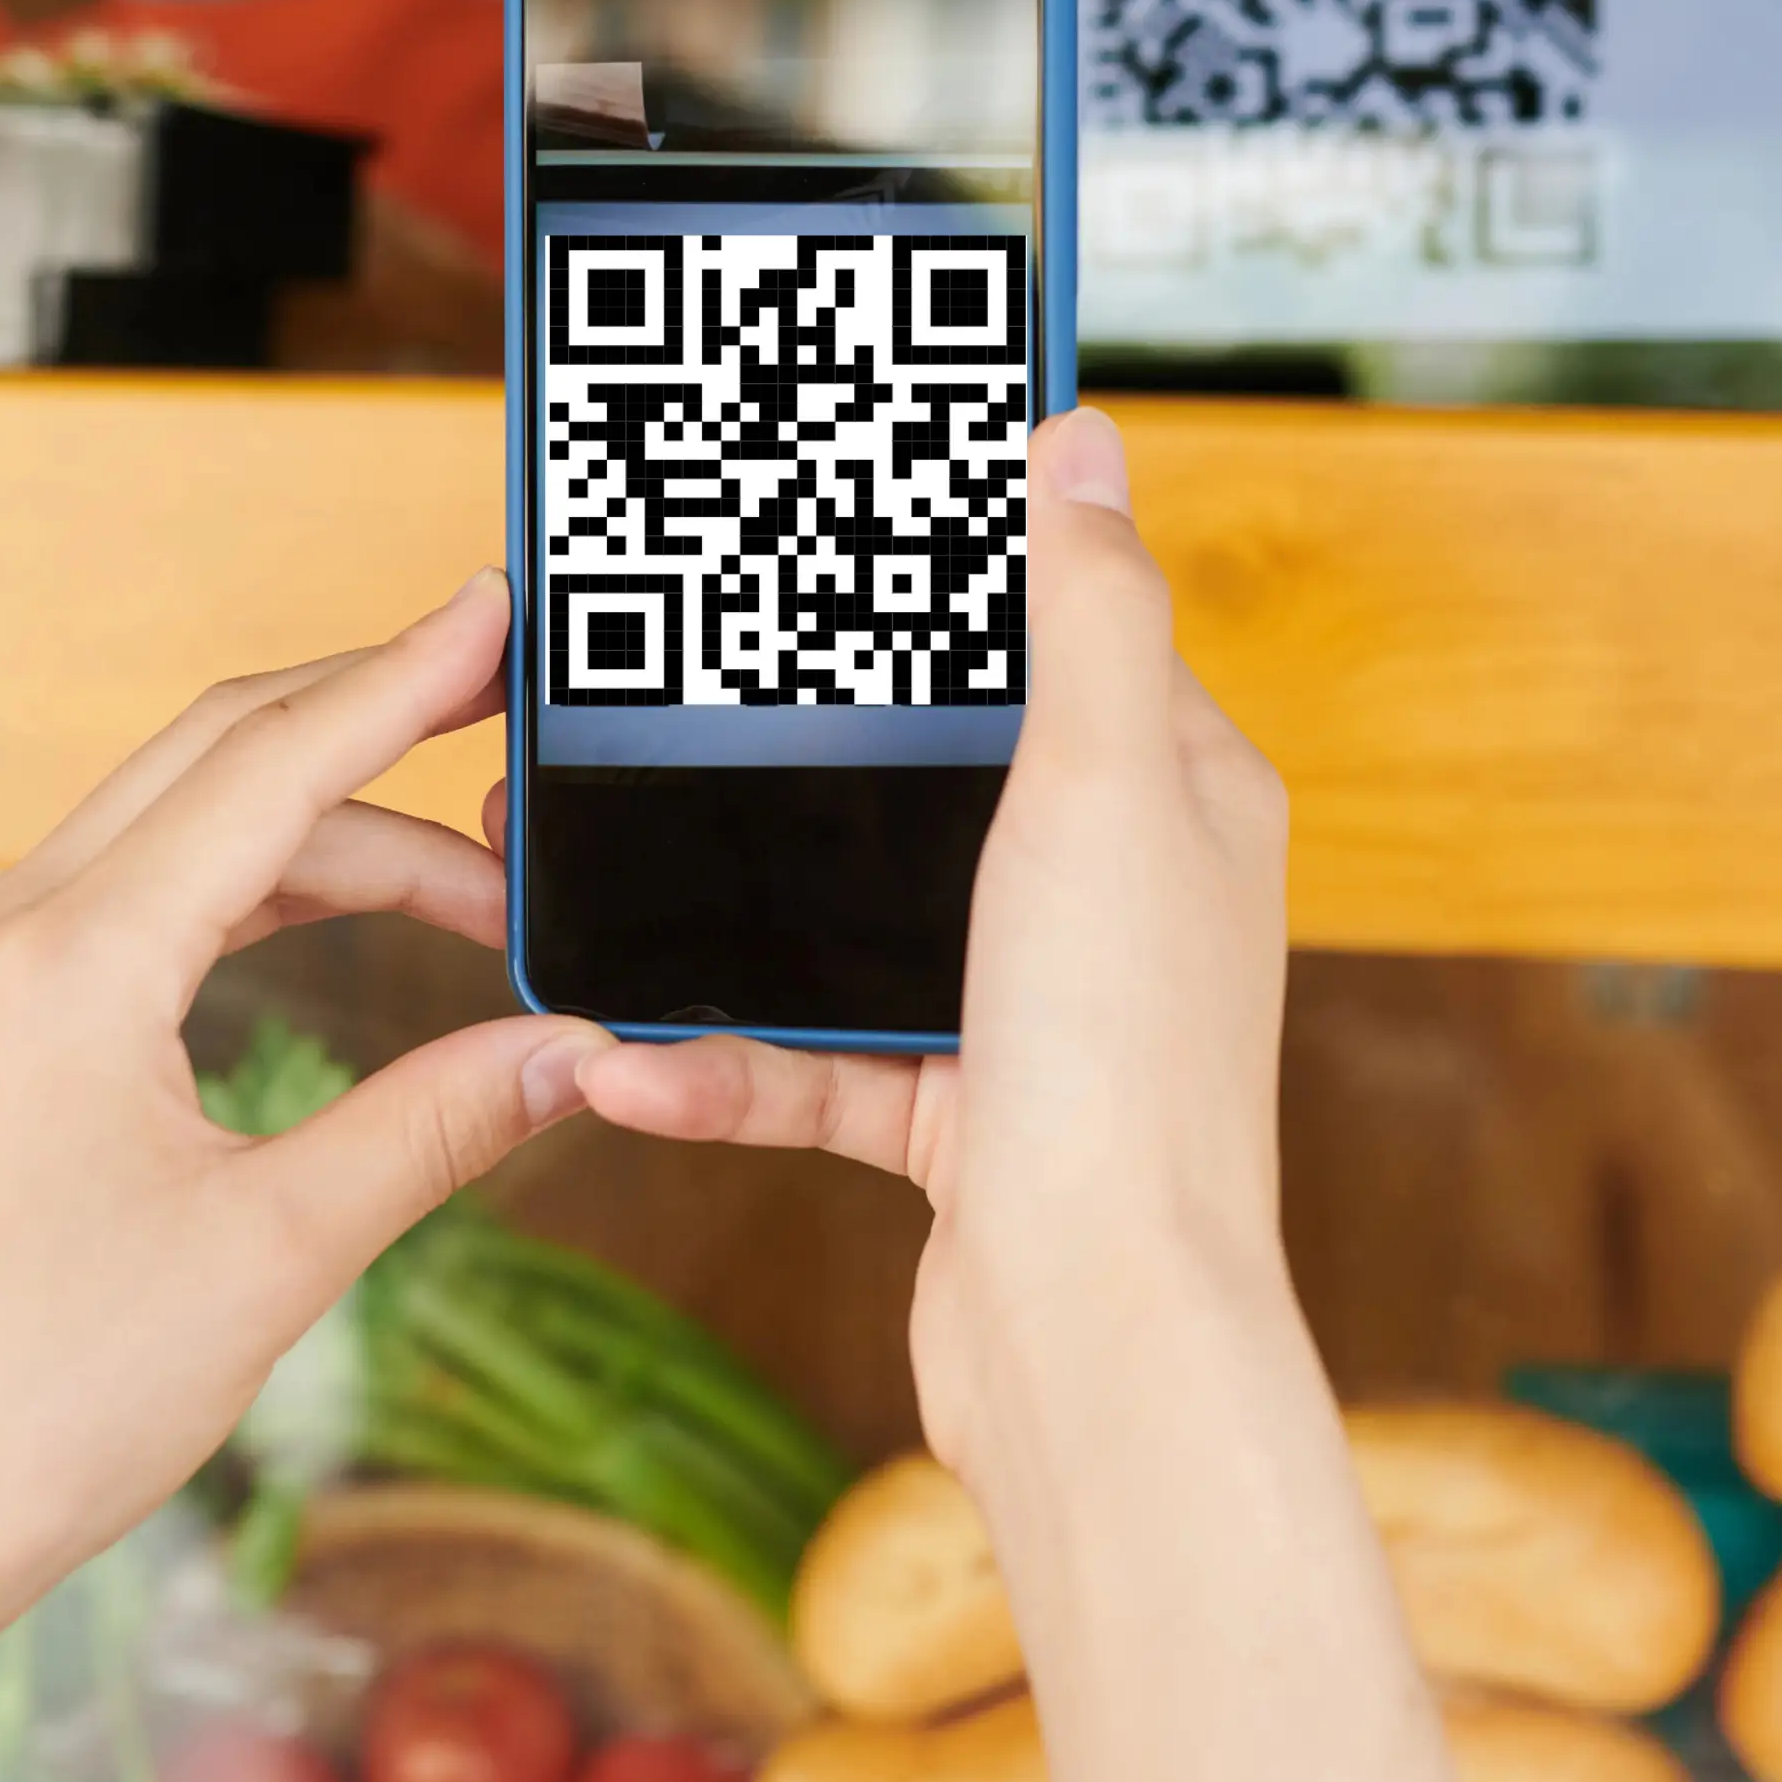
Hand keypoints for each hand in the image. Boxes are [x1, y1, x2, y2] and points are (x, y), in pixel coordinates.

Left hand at [0, 568, 602, 1650]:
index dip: (404, 679)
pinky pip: (136, 891)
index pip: (274, 766)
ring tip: (469, 879)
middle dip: (372, 714)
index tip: (495, 611)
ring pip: (180, 822)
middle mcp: (11, 932)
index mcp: (78, 965)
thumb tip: (577, 1049)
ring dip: (324, 822)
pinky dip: (252, 881)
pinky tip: (337, 916)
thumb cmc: (37, 1405)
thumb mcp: (276, 1253)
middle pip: (220, 753)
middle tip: (504, 697)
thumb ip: (438, 1122)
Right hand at [562, 408, 1290, 1476]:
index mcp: (1179, 797)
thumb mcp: (1105, 785)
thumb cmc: (1124, 1060)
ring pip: (858, 923)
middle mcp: (1118, 896)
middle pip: (948, 774)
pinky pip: (820, 1062)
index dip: (972, 570)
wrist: (1096, 1341)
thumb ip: (1087, 609)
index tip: (847, 520)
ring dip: (737, 921)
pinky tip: (628, 1066)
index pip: (1076, 636)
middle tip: (683, 692)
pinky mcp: (960, 1119)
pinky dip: (728, 1066)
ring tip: (602, 882)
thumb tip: (1081, 440)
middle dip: (816, 746)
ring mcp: (1035, 1010)